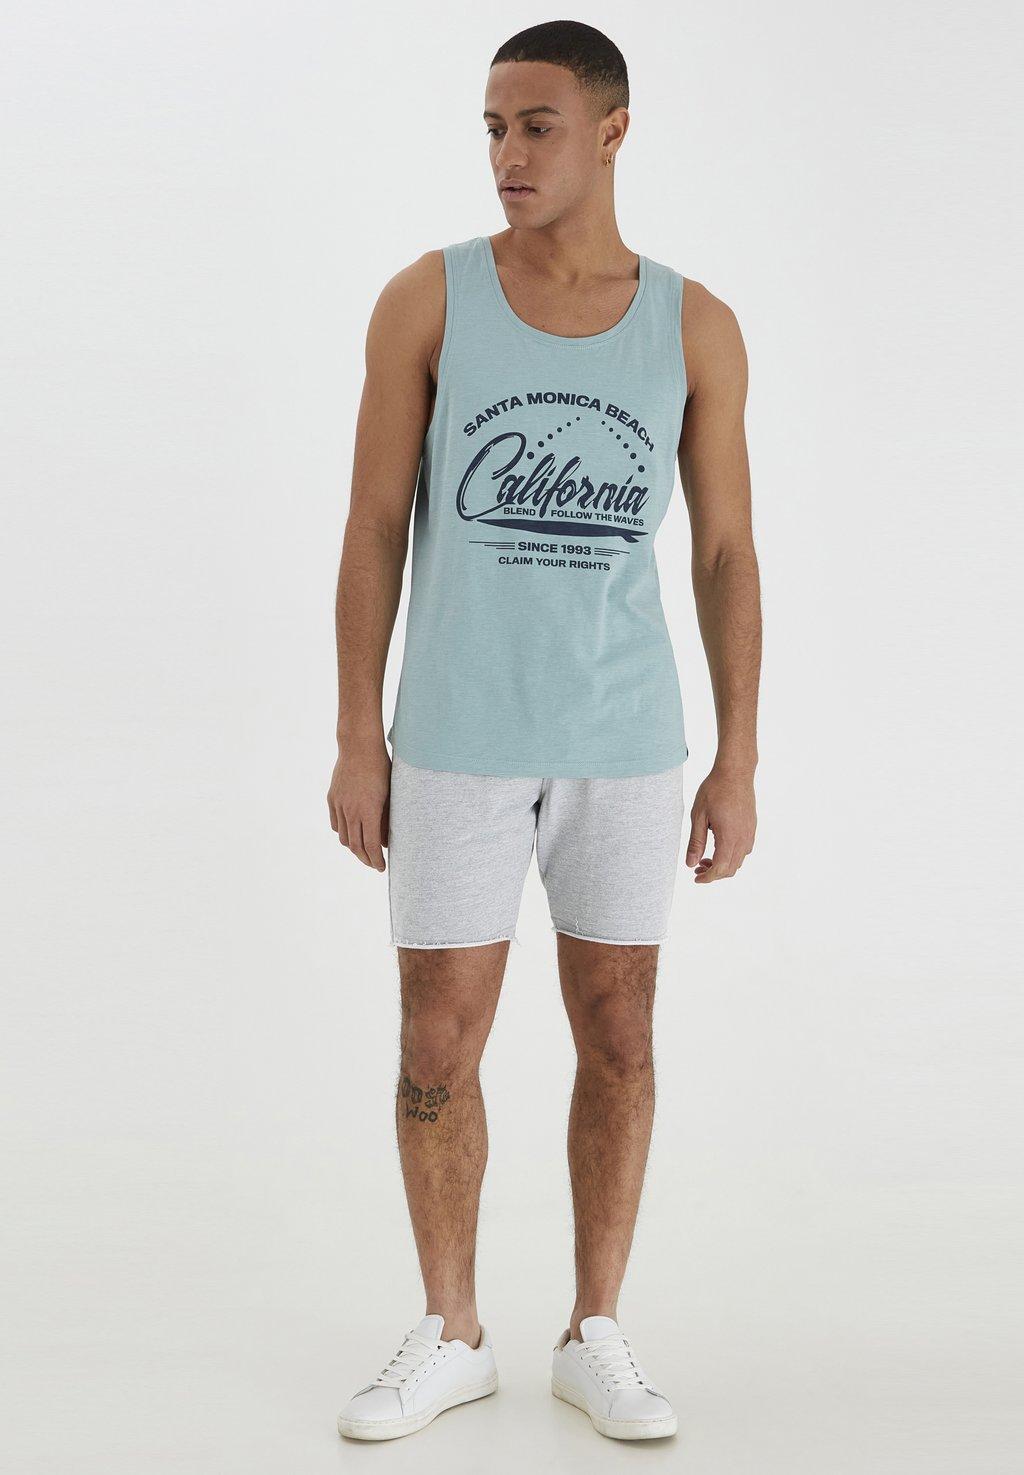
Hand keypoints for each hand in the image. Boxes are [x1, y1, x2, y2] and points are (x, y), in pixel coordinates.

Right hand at [327, 741, 390, 871]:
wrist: (359, 746)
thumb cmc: (381, 768)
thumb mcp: (390, 794)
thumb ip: (386, 819)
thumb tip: (384, 841)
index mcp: (368, 810)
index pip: (370, 845)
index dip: (376, 860)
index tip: (382, 867)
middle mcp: (351, 810)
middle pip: (355, 846)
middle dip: (366, 859)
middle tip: (374, 864)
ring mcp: (339, 804)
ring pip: (343, 837)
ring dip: (353, 848)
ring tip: (363, 851)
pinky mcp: (332, 798)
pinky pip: (336, 823)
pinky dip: (343, 832)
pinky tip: (351, 833)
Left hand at [685, 763, 756, 883]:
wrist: (735, 772)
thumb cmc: (714, 790)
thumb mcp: (698, 816)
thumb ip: (696, 842)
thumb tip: (690, 864)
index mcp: (729, 837)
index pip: (721, 868)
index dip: (708, 877)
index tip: (696, 877)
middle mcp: (743, 838)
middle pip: (731, 869)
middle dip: (714, 873)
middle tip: (697, 868)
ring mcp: (750, 833)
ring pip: (739, 861)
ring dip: (723, 865)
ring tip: (705, 858)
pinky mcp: (752, 827)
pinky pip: (744, 850)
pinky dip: (731, 856)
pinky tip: (718, 846)